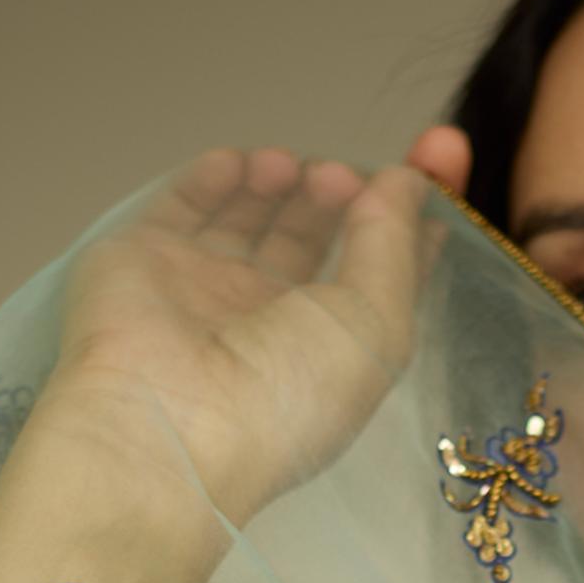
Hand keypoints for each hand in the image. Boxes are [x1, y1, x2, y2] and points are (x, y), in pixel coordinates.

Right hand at [37, 128, 473, 531]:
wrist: (172, 423)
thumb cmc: (291, 392)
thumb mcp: (377, 325)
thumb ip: (395, 245)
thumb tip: (408, 181)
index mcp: (332, 350)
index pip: (375, 272)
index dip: (407, 218)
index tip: (437, 158)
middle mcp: (271, 320)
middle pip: (312, 236)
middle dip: (340, 193)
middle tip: (341, 176)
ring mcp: (206, 290)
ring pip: (251, 215)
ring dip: (282, 181)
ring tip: (296, 171)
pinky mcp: (146, 260)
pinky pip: (182, 205)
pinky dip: (215, 178)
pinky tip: (241, 164)